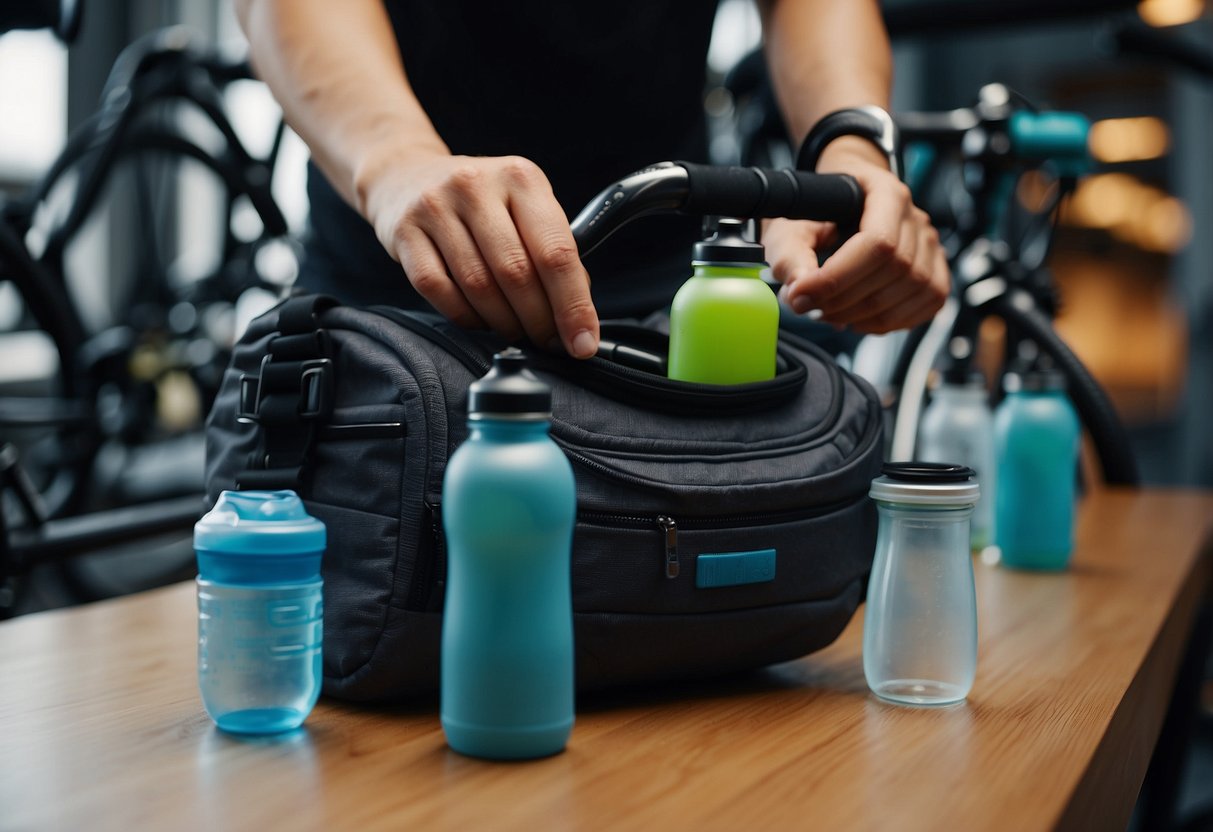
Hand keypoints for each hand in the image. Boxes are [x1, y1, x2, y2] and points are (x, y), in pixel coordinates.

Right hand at [357, 150, 599, 357]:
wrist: (405, 176)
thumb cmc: (480, 202)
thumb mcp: (523, 206)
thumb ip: (551, 250)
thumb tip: (577, 314)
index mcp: (520, 178)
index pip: (556, 251)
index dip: (574, 305)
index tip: (583, 342)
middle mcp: (477, 186)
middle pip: (517, 272)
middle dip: (538, 320)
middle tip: (548, 342)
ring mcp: (436, 207)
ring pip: (478, 286)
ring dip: (503, 323)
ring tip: (516, 332)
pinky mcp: (404, 232)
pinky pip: (439, 291)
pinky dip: (465, 317)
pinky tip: (479, 320)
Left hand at [766, 138, 949, 333]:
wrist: (839, 201)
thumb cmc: (816, 210)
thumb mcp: (790, 226)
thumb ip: (789, 256)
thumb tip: (800, 291)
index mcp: (884, 193)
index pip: (877, 243)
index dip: (838, 278)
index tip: (801, 294)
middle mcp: (914, 217)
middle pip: (896, 269)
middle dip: (846, 299)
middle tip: (809, 308)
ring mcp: (929, 245)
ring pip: (914, 290)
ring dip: (866, 314)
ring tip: (828, 313)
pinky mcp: (934, 270)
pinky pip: (928, 303)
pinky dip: (891, 321)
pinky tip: (858, 319)